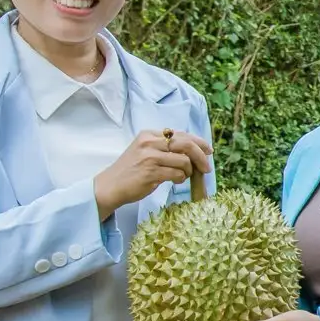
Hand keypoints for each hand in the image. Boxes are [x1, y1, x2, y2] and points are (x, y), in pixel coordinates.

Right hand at [95, 129, 211, 219]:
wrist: (110, 186)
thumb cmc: (131, 170)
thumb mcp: (145, 151)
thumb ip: (165, 148)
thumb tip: (195, 149)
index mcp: (149, 135)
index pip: (181, 134)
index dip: (199, 142)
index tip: (208, 151)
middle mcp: (149, 142)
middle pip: (186, 144)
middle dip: (201, 156)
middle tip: (207, 168)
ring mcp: (150, 157)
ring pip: (184, 160)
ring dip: (189, 171)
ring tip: (183, 176)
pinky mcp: (150, 172)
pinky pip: (177, 174)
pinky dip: (181, 179)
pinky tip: (175, 181)